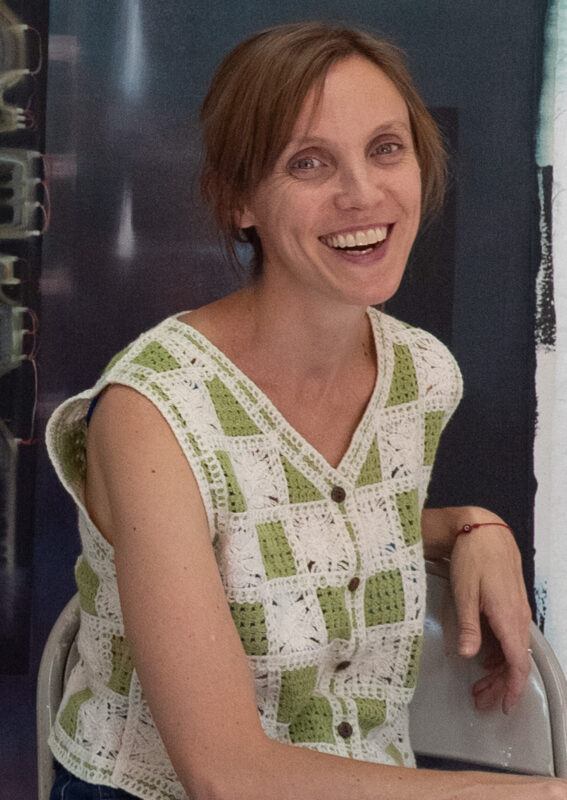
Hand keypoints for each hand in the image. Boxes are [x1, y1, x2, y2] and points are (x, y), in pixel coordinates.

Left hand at [448, 510, 532, 713]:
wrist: (484, 530)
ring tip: (479, 687)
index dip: (513, 688)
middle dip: (500, 685)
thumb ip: (469, 626)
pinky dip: (499, 652)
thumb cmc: (473, 559)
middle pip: (515, 661)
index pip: (518, 663)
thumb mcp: (465, 593)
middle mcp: (517, 617)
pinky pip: (510, 636)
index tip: (505, 707)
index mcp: (508, 618)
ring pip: (513, 649)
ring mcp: (516, 610)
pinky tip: (484, 659)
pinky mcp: (510, 602)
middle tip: (480, 701)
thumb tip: (469, 657)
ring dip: (498, 670)